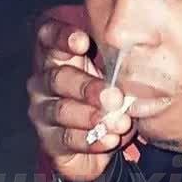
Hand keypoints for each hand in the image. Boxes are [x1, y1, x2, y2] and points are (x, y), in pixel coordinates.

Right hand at [27, 20, 136, 181]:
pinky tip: (109, 139)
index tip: (83, 42)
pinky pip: (66, 139)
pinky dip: (91, 140)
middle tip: (115, 97)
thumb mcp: (116, 80)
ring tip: (118, 123)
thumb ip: (119, 68)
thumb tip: (139, 64)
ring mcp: (42, 111)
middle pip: (58, 78)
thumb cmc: (109, 101)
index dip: (62, 38)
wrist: (101, 143)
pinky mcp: (48, 140)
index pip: (49, 38)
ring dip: (92, 117)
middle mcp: (45, 80)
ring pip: (61, 110)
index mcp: (58, 57)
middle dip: (88, 88)